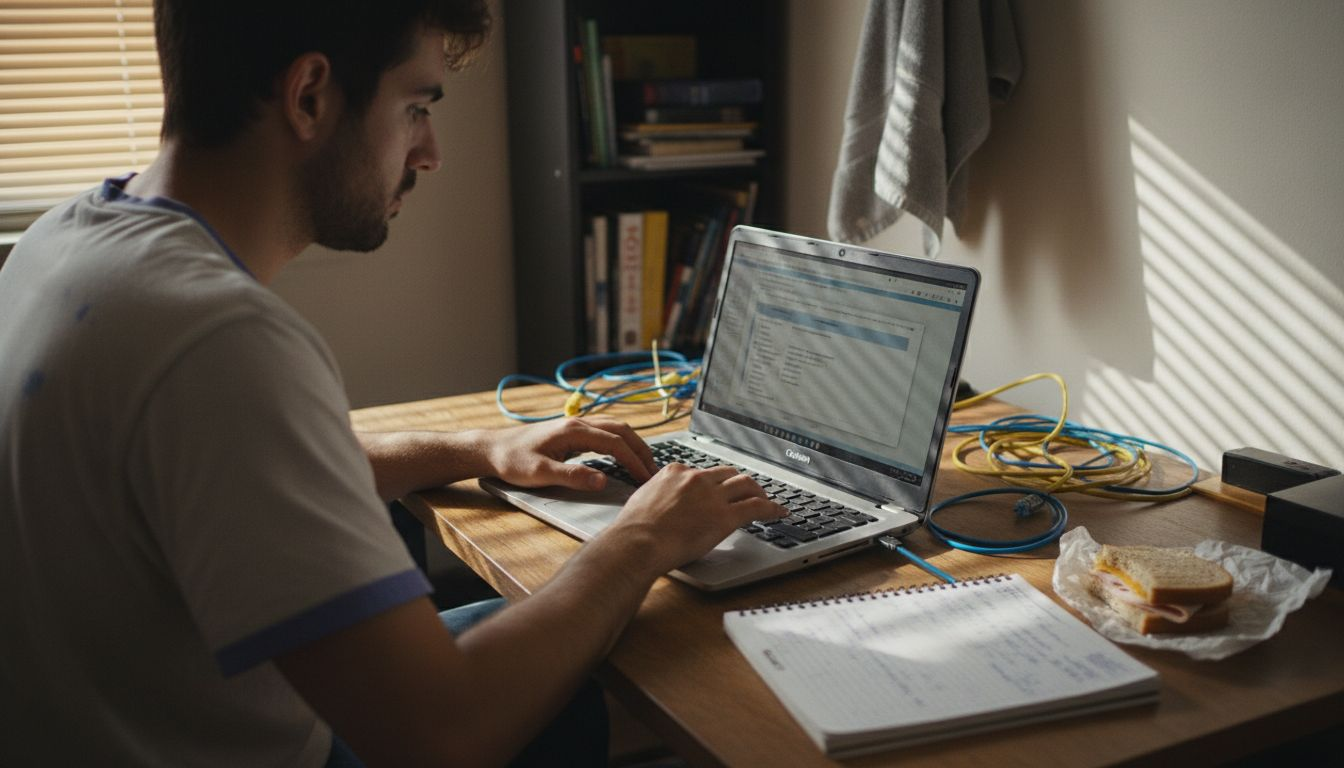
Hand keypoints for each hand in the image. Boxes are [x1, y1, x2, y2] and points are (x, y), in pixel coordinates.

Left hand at [483, 417, 657, 489]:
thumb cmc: (511, 461)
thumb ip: (572, 477)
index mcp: (573, 431)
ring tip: (644, 463)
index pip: (615, 443)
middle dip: (641, 449)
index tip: (646, 479)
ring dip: (632, 443)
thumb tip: (602, 480)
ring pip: (614, 428)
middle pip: (621, 430)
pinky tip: (622, 455)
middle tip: (654, 471)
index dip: (634, 461)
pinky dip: (620, 441)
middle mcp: (578, 423)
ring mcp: (575, 425)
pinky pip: (605, 432)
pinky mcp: (571, 432)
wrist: (491, 449)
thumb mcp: (539, 473)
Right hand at [607, 464, 783, 575]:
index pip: (702, 472)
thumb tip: (660, 502)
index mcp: (675, 472)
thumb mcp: (643, 500)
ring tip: (766, 499)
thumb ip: (658, 495)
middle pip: (728, 473)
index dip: (713, 482)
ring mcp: (712, 496)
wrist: (638, 542)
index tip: (717, 489)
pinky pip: (756, 506)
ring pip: (746, 484)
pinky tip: (778, 512)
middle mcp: (696, 479)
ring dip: (759, 491)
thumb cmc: (634, 530)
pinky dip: (771, 508)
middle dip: (739, 481)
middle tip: (746, 491)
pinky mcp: (725, 516)